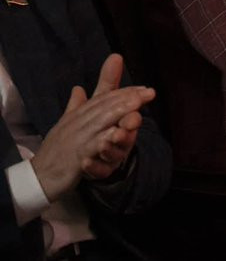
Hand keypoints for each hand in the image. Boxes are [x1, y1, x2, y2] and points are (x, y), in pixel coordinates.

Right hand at [30, 55, 154, 201]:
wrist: (38, 176)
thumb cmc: (56, 150)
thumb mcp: (68, 125)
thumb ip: (76, 106)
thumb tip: (78, 87)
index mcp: (77, 115)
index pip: (103, 99)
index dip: (124, 92)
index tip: (144, 88)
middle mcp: (77, 123)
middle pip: (105, 106)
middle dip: (127, 97)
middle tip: (148, 92)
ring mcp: (76, 139)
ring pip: (100, 122)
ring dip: (119, 111)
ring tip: (137, 104)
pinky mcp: (75, 158)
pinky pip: (91, 147)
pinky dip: (103, 139)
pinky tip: (118, 133)